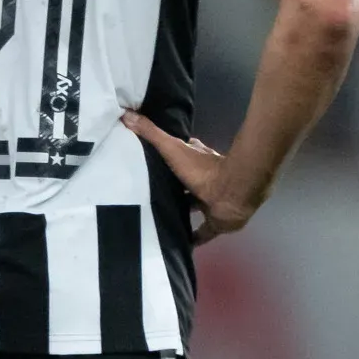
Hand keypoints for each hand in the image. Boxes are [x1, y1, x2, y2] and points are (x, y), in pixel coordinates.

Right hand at [122, 110, 255, 242]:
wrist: (233, 191)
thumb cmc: (203, 169)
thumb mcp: (173, 148)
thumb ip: (151, 133)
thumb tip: (125, 115)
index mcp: (199, 160)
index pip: (185, 154)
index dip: (173, 156)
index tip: (157, 159)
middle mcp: (206, 179)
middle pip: (188, 182)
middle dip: (175, 186)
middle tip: (152, 192)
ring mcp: (213, 202)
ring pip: (195, 205)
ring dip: (183, 209)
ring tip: (160, 216)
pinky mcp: (217, 223)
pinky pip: (203, 232)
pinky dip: (194, 238)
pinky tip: (181, 244)